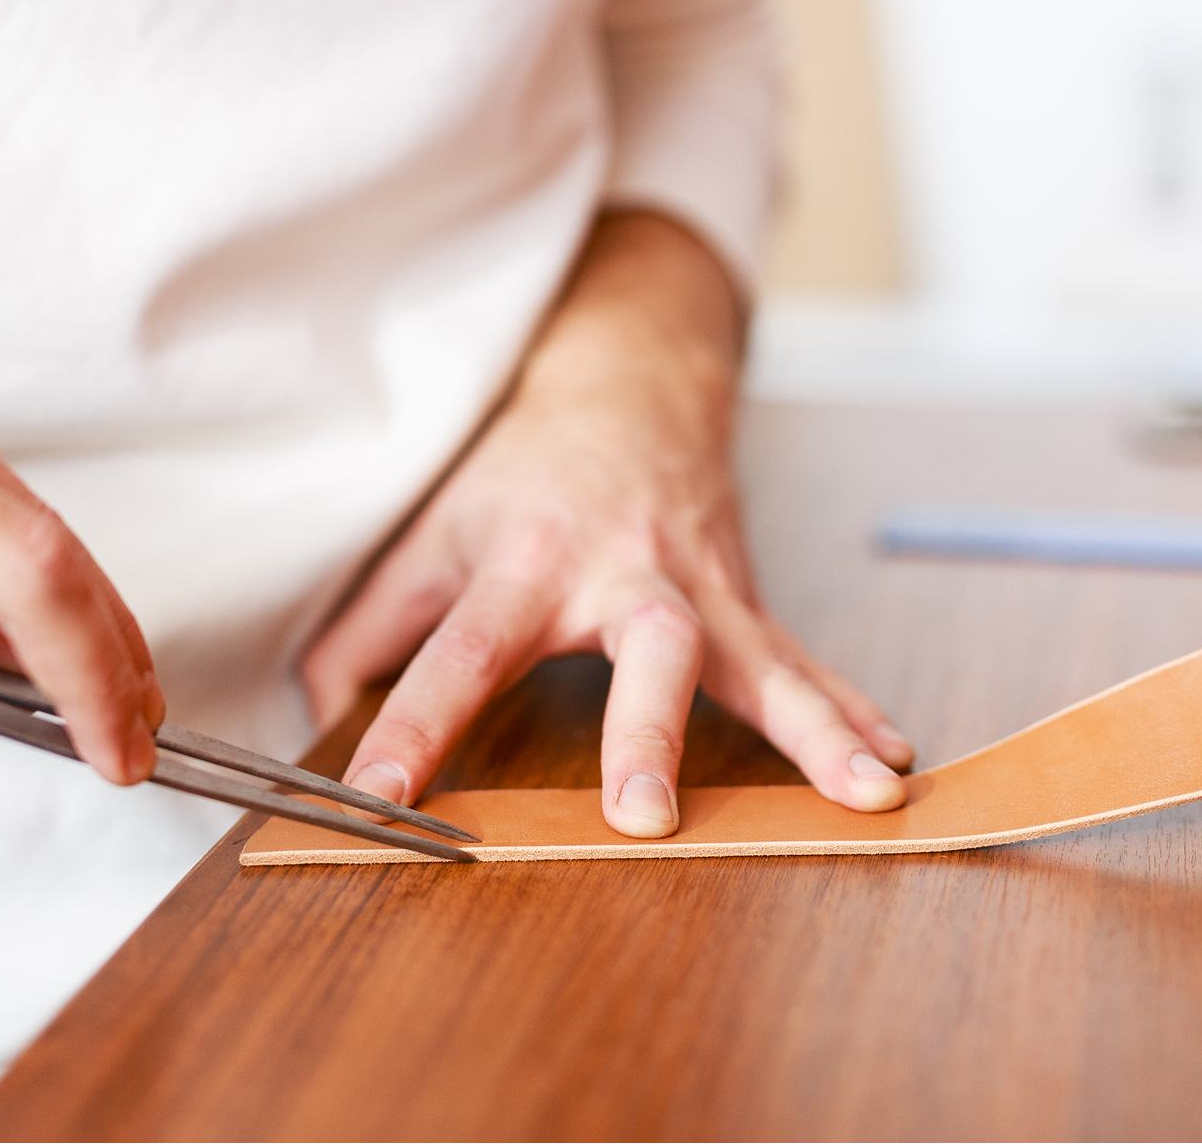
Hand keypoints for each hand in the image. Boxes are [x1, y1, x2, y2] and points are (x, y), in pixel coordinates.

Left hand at [302, 212, 913, 836]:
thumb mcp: (427, 534)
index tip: (379, 792)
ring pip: (758, 659)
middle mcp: (621, 574)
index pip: (457, 649)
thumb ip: (368, 630)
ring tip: (862, 792)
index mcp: (524, 560)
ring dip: (812, 729)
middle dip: (647, 733)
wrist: (626, 384)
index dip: (414, 720)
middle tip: (644, 817)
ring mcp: (698, 587)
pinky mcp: (744, 599)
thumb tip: (314, 716)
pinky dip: (847, 710)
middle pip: (641, 650)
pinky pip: (801, 659)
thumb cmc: (517, 471)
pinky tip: (887, 761)